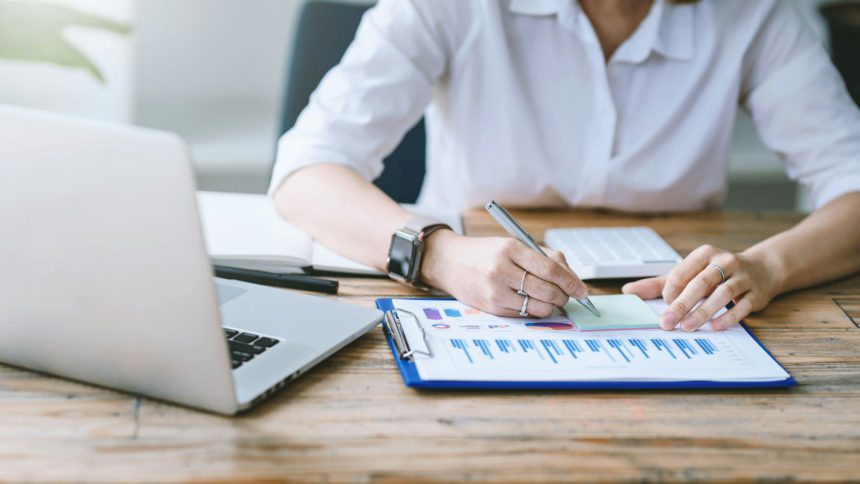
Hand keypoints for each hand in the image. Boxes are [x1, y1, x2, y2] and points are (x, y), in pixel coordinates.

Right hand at [419, 230, 587, 317]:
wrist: (449, 262)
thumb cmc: (486, 252)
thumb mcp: (513, 244)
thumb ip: (544, 257)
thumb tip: (571, 278)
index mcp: (510, 248)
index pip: (550, 269)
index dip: (571, 281)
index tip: (582, 289)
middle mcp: (501, 269)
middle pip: (547, 290)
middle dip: (564, 296)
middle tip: (566, 295)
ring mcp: (495, 291)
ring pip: (538, 306)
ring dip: (551, 306)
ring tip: (550, 299)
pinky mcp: (491, 307)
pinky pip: (524, 314)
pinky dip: (534, 310)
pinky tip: (531, 302)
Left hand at [622, 244, 781, 330]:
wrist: (761, 270)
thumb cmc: (715, 274)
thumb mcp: (688, 273)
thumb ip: (659, 283)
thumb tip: (628, 291)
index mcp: (704, 254)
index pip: (682, 272)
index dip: (671, 291)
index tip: (664, 306)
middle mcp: (724, 262)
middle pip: (700, 283)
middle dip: (682, 304)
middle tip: (667, 323)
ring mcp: (742, 277)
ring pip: (722, 294)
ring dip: (703, 311)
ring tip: (687, 327)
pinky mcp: (755, 293)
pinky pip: (742, 306)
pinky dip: (728, 316)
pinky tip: (715, 326)